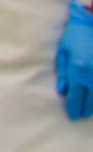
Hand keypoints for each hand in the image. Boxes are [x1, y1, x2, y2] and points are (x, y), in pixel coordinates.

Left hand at [58, 2, 92, 121]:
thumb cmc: (76, 35)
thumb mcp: (63, 51)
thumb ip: (62, 73)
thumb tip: (62, 91)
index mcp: (77, 71)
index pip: (75, 98)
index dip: (74, 109)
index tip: (72, 116)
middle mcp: (92, 76)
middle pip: (91, 102)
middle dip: (85, 110)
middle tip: (80, 115)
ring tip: (90, 111)